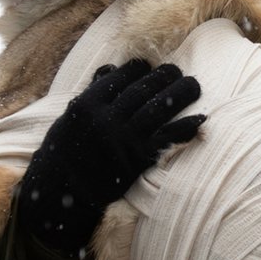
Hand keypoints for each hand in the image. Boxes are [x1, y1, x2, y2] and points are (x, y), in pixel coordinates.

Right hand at [19, 59, 203, 255]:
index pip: (121, 76)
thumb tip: (111, 68)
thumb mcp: (70, 117)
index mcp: (87, 105)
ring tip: (194, 85)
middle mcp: (106, 119)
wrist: (61, 194)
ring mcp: (123, 140)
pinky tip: (199, 119)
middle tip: (176, 71)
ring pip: (159, 107)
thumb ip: (92, 93)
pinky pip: (167, 138)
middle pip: (144, 89)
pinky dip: (186, 127)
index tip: (149, 66)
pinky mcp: (138, 160)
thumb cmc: (66, 151)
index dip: (140, 68)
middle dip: (165, 75)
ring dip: (182, 92)